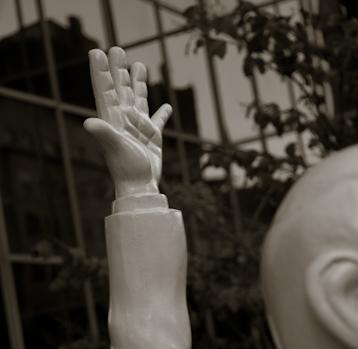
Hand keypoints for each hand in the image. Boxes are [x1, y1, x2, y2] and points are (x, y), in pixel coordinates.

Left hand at [84, 47, 171, 198]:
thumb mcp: (115, 148)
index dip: (101, 71)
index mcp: (113, 118)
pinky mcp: (152, 137)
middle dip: (119, 69)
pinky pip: (157, 120)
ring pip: (138, 99)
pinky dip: (162, 113)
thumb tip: (88, 122)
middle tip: (117, 49)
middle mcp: (124, 120)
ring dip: (138, 82)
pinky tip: (167, 105)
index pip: (105, 90)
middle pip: (120, 89)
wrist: (140, 187)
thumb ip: (103, 133)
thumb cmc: (126, 168)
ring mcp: (138, 127)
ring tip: (139, 65)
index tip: (97, 52)